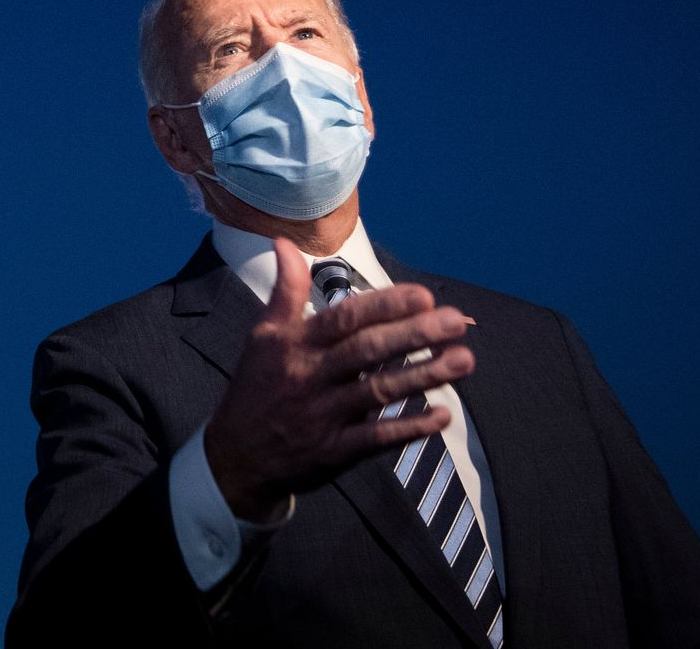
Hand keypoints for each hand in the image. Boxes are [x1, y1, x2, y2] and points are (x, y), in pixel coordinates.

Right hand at [203, 239, 473, 520]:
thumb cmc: (256, 388)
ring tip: (463, 360)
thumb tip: (284, 243)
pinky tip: (442, 415)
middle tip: (456, 321)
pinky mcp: (333, 451)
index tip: (423, 295)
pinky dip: (410, 427)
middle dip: (415, 334)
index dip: (385, 306)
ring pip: (378, 391)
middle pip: (367, 350)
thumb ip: (285, 291)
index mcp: (295, 344)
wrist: (236, 456)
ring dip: (424, 376)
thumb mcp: (262, 336)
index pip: (344, 318)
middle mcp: (310, 376)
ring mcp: (323, 415)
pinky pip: (377, 438)